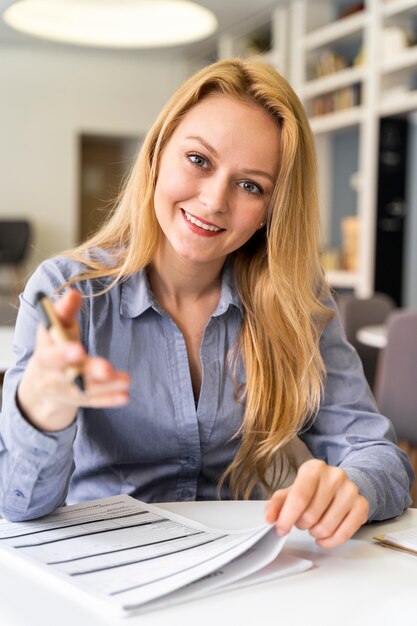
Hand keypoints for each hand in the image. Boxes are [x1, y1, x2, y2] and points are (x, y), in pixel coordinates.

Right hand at [17, 289, 129, 431]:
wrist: (43, 381)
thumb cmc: (54, 344)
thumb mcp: (57, 326)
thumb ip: (64, 311)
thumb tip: (73, 293)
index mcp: (44, 353)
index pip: (50, 355)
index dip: (63, 353)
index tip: (78, 349)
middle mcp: (53, 375)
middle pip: (69, 375)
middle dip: (88, 371)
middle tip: (106, 369)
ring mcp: (66, 390)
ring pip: (85, 390)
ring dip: (106, 386)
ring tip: (126, 379)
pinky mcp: (79, 399)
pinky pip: (94, 401)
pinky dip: (109, 399)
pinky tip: (125, 396)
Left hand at [264, 459, 368, 547]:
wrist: (339, 485)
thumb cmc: (312, 489)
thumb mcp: (291, 491)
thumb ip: (277, 503)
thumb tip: (269, 518)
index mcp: (314, 468)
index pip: (299, 497)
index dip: (287, 518)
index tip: (280, 529)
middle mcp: (335, 476)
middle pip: (311, 515)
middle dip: (301, 524)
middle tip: (302, 521)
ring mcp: (351, 490)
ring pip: (327, 527)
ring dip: (315, 533)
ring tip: (314, 525)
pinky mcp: (362, 506)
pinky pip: (344, 535)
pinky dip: (330, 541)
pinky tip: (323, 537)